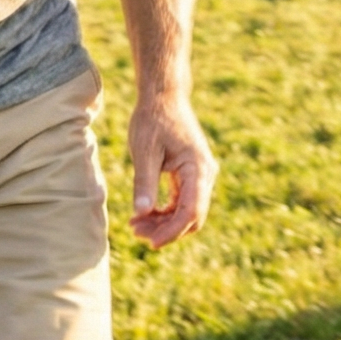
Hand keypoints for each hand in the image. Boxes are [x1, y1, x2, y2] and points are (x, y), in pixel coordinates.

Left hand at [125, 94, 216, 248]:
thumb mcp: (144, 151)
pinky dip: (166, 211)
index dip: (172, 231)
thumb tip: (142, 213)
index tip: (151, 242)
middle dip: (166, 229)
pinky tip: (144, 214)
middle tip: (135, 231)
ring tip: (136, 224)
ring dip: (164, 222)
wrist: (164, 97)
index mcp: (198, 168)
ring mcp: (200, 175)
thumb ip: (145, 182)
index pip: (191, 211)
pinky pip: (183, 201)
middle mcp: (205, 174)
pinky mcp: (191, 174)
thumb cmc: (153, 119)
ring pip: (187, 211)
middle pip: (192, 216)